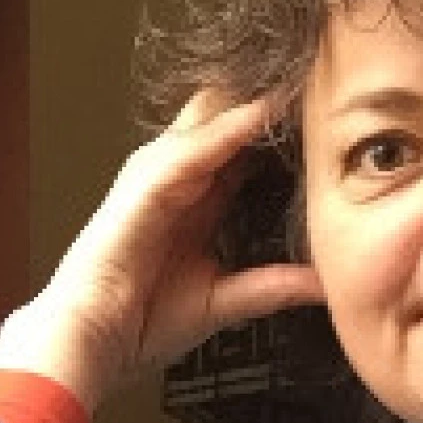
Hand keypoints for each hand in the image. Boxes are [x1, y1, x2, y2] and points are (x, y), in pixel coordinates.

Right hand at [0, 89, 324, 414]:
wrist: (97, 341)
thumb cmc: (145, 320)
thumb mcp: (228, 298)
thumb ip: (274, 285)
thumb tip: (325, 286)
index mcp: (198, 201)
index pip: (243, 150)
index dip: (278, 131)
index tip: (321, 114)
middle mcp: (179, 181)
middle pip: (224, 122)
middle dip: (264, 106)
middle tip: (314, 83)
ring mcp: (158, 177)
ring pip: (210, 122)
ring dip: (252, 104)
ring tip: (298, 81)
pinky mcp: (144, 185)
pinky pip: (192, 149)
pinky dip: (227, 130)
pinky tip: (261, 113)